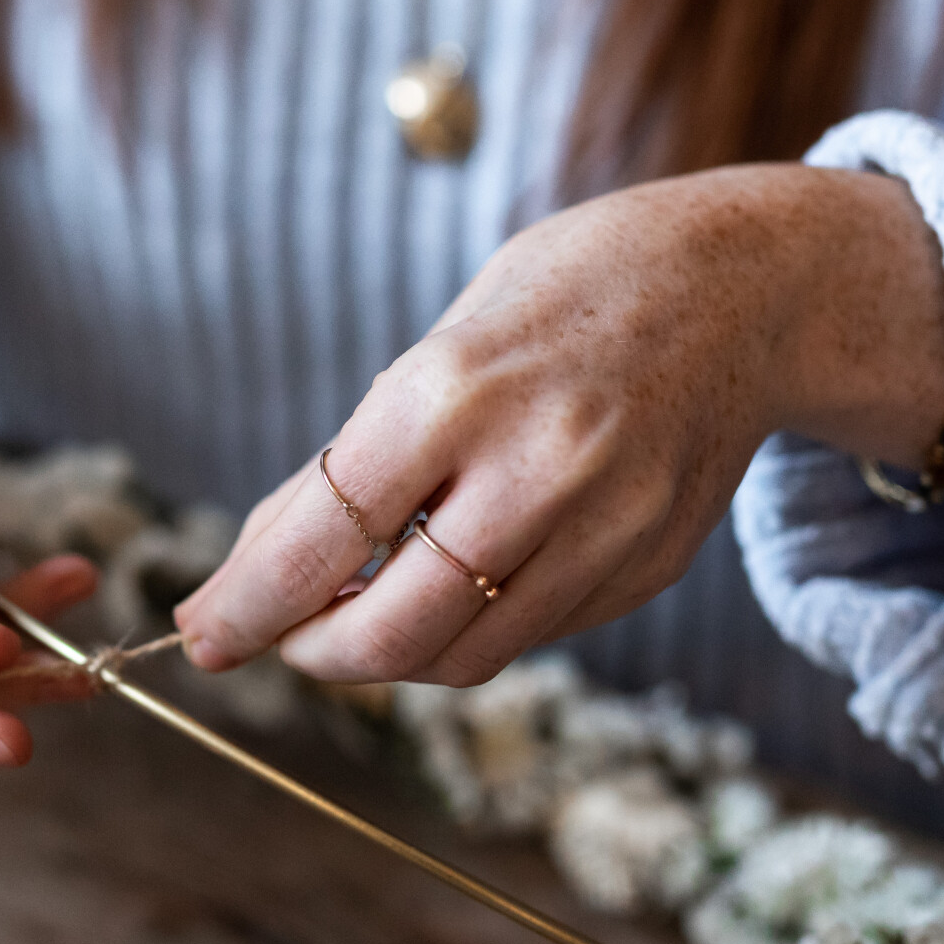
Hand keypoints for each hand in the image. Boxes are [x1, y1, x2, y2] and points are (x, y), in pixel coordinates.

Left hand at [175, 166, 943, 686]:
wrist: (742, 286)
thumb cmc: (563, 297)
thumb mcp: (438, 344)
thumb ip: (353, 462)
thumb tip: (255, 565)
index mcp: (455, 391)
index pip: (322, 538)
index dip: (248, 604)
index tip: (201, 636)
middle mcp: (536, 469)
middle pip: (393, 631)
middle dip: (315, 652)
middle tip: (281, 637)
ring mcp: (606, 527)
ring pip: (465, 657)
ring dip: (392, 656)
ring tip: (358, 612)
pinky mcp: (649, 566)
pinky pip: (533, 637)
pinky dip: (472, 633)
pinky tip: (456, 586)